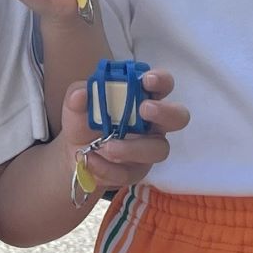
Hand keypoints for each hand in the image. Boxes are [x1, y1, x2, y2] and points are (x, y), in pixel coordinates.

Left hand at [61, 66, 186, 190]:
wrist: (74, 154)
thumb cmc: (85, 121)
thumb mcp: (75, 105)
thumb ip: (77, 96)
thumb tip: (81, 94)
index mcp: (143, 97)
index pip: (163, 84)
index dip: (161, 80)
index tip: (146, 80)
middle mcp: (154, 122)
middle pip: (178, 116)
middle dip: (165, 111)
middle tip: (144, 109)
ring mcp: (149, 148)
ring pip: (159, 149)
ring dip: (133, 148)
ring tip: (106, 147)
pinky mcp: (138, 171)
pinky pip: (131, 172)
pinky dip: (108, 167)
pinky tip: (92, 160)